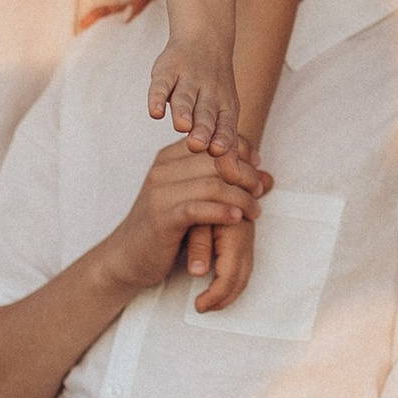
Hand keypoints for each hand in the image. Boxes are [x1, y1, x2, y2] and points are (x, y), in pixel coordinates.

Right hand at [99, 136, 265, 296]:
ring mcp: (160, 193)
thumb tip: (269, 178)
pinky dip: (223, 212)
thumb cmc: (166, 227)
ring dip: (241, 197)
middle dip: (246, 174)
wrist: (128, 257)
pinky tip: (236, 219)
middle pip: (216, 160)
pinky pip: (199, 209)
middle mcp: (162, 170)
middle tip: (261, 190)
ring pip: (213, 184)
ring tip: (254, 210)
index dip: (241, 149)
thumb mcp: (195, 199)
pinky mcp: (162, 218)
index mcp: (168, 158)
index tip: (259, 165)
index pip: (212, 140)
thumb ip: (226, 185)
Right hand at [147, 31, 246, 152]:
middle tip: (199, 145)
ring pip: (185, 97)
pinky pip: (161, 84)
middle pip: (205, 113)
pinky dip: (157, 97)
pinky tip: (155, 112)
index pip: (225, 124)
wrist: (205, 39)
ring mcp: (188, 80)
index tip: (219, 152)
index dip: (222, 137)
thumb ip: (226, 148)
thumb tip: (235, 181)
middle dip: (203, 129)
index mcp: (225, 107)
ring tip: (181, 126)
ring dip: (183, 111)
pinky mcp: (167, 71)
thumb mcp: (224, 116)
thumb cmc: (215, 90)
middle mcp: (208, 93)